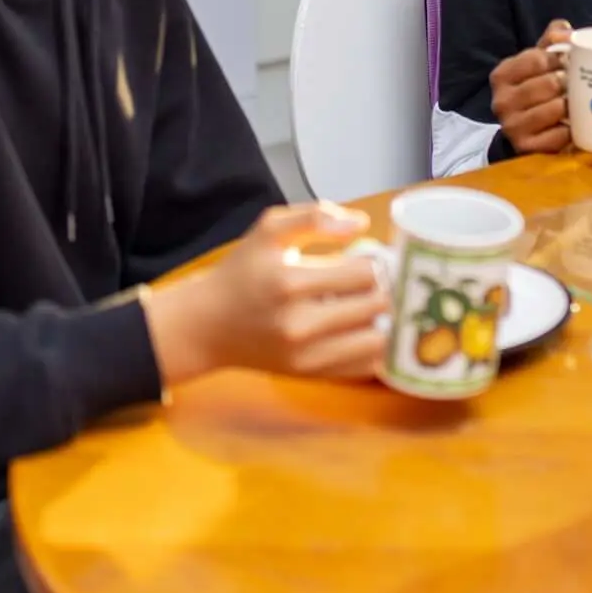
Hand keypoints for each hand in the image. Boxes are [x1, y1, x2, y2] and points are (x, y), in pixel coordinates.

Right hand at [144, 201, 386, 383]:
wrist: (206, 326)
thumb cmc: (242, 272)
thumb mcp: (269, 229)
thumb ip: (315, 216)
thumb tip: (361, 224)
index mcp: (290, 282)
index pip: (365, 272)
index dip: (378, 261)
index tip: (374, 258)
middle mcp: (299, 324)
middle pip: (376, 304)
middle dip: (385, 288)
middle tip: (381, 281)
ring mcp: (305, 356)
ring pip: (377, 339)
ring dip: (384, 320)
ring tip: (374, 306)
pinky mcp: (310, 375)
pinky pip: (364, 366)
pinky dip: (374, 347)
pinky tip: (365, 329)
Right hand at [490, 20, 574, 155]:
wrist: (526, 132)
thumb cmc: (537, 88)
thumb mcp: (538, 62)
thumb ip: (551, 40)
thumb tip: (565, 31)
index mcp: (502, 75)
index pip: (537, 58)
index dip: (559, 59)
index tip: (568, 62)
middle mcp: (501, 101)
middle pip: (548, 83)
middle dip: (569, 83)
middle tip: (577, 84)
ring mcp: (512, 127)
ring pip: (555, 108)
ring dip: (572, 106)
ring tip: (577, 103)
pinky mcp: (526, 148)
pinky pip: (559, 135)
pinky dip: (571, 131)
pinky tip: (573, 126)